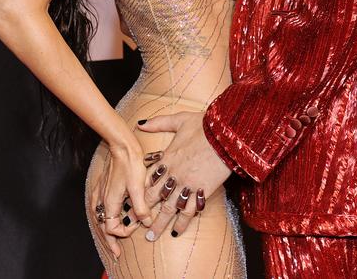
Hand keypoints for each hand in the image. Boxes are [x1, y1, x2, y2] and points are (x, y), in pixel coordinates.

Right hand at [89, 139, 152, 258]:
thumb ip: (141, 207)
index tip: (136, 226)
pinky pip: (99, 208)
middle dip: (110, 240)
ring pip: (99, 218)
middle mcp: (101, 199)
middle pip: (102, 226)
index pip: (112, 228)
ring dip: (106, 230)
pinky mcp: (102, 186)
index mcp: (109, 202)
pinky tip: (108, 216)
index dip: (124, 232)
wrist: (122, 145)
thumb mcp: (139, 187)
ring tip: (111, 239)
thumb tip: (145, 222)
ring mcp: (100, 192)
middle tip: (116, 253)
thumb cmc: (130, 163)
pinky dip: (103, 218)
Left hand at [137, 111, 231, 240]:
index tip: (131, 202)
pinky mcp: (202, 191)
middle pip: (155, 198)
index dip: (138, 192)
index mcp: (167, 158)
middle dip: (144, 213)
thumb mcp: (179, 119)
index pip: (148, 179)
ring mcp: (187, 184)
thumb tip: (140, 123)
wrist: (225, 134)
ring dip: (159, 224)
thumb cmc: (203, 125)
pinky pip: (189, 211)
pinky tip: (176, 231)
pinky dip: (182, 223)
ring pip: (169, 208)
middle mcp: (174, 174)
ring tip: (152, 237)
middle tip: (135, 225)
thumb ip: (159, 123)